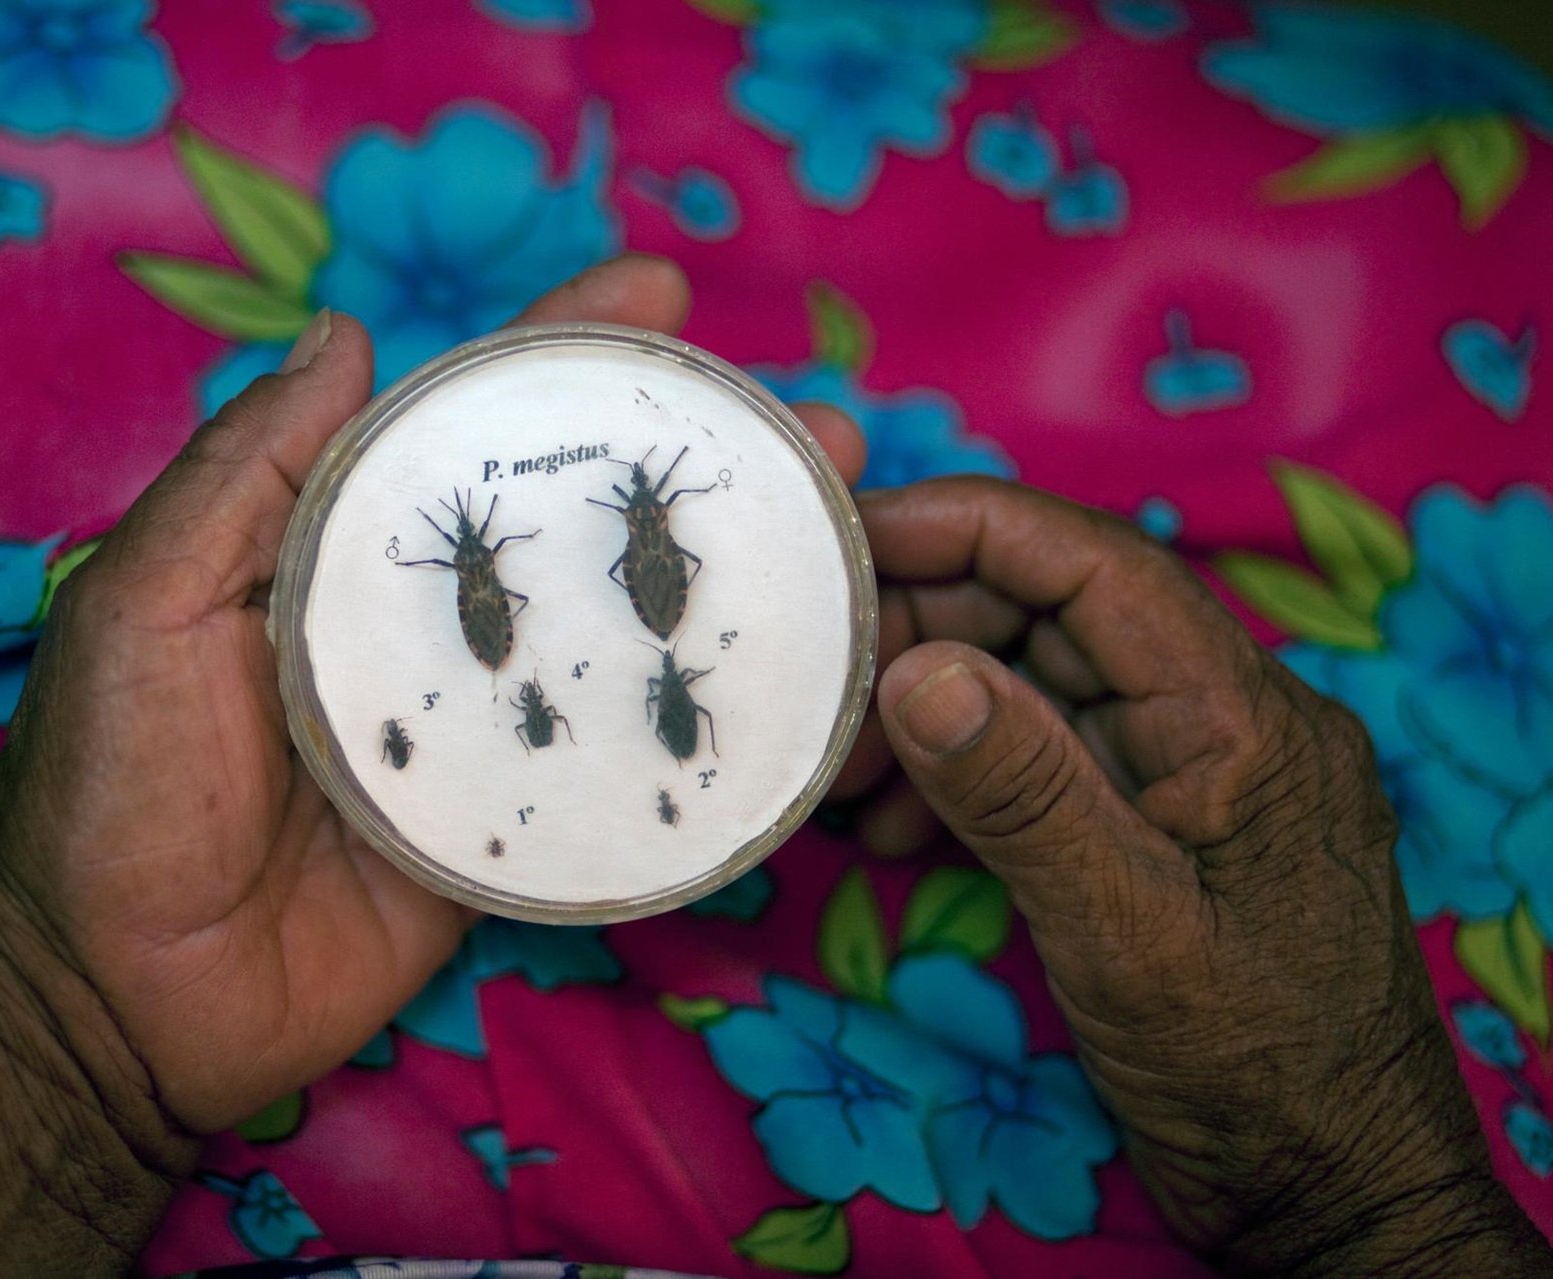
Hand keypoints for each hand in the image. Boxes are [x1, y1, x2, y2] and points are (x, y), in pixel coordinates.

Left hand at [0, 257, 732, 1142]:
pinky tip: (794, 693)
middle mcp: (416, 634)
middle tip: (813, 428)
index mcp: (332, 558)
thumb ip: (243, 475)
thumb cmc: (109, 787)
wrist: (114, 1005)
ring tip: (840, 531)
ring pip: (608, 643)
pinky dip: (696, 735)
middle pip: (566, 529)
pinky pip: (609, 775)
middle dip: (687, 469)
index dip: (554, 353)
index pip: (459, 432)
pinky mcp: (504, 836)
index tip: (658, 294)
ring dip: (722, 586)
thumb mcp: (144, 601)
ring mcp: (470, 738)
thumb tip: (346, 336)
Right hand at [844, 478, 1547, 1275]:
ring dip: (930, 714)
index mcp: (1242, 716)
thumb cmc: (1254, 1071)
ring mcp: (1187, 776)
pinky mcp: (1155, 831)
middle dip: (928, 635)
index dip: (967, 527)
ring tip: (842, 780)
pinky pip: (1045, 766)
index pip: (1096, 563)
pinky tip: (891, 827)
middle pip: (1056, 615)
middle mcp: (1221, 721)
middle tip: (821, 691)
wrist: (1334, 1195)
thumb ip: (1025, 793)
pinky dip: (960, 780)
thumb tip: (915, 671)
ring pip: (1038, 688)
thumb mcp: (1126, 931)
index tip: (847, 544)